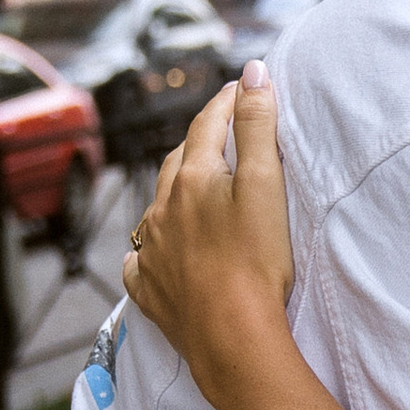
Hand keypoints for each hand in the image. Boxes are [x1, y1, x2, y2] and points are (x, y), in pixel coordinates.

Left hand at [122, 64, 295, 394]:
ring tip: (194, 191)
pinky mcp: (149, 288)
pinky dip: (152, 249)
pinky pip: (142, 260)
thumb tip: (253, 71)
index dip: (226, 102)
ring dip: (176, 193)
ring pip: (158, 207)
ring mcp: (151, 250)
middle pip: (179, 162)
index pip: (208, 125)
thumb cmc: (256, 261)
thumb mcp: (266, 185)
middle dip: (199, 143)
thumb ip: (257, 126)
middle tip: (221, 134)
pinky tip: (159, 253)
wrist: (231, 337)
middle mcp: (163, 208)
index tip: (242, 88)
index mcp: (193, 178)